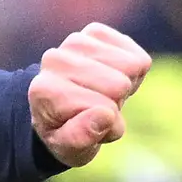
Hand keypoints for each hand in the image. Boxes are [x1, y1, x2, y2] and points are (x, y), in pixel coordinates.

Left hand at [27, 22, 149, 166]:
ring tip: (102, 94)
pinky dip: (132, 71)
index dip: (107, 124)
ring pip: (131, 67)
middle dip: (115, 104)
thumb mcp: (69, 149)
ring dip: (125, 86)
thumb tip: (106, 115)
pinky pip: (137, 56)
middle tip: (96, 108)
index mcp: (44, 90)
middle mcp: (55, 59)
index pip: (104, 109)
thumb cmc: (66, 131)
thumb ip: (82, 137)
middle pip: (119, 85)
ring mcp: (75, 41)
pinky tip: (111, 76)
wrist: (60, 106)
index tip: (87, 124)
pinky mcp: (95, 32)